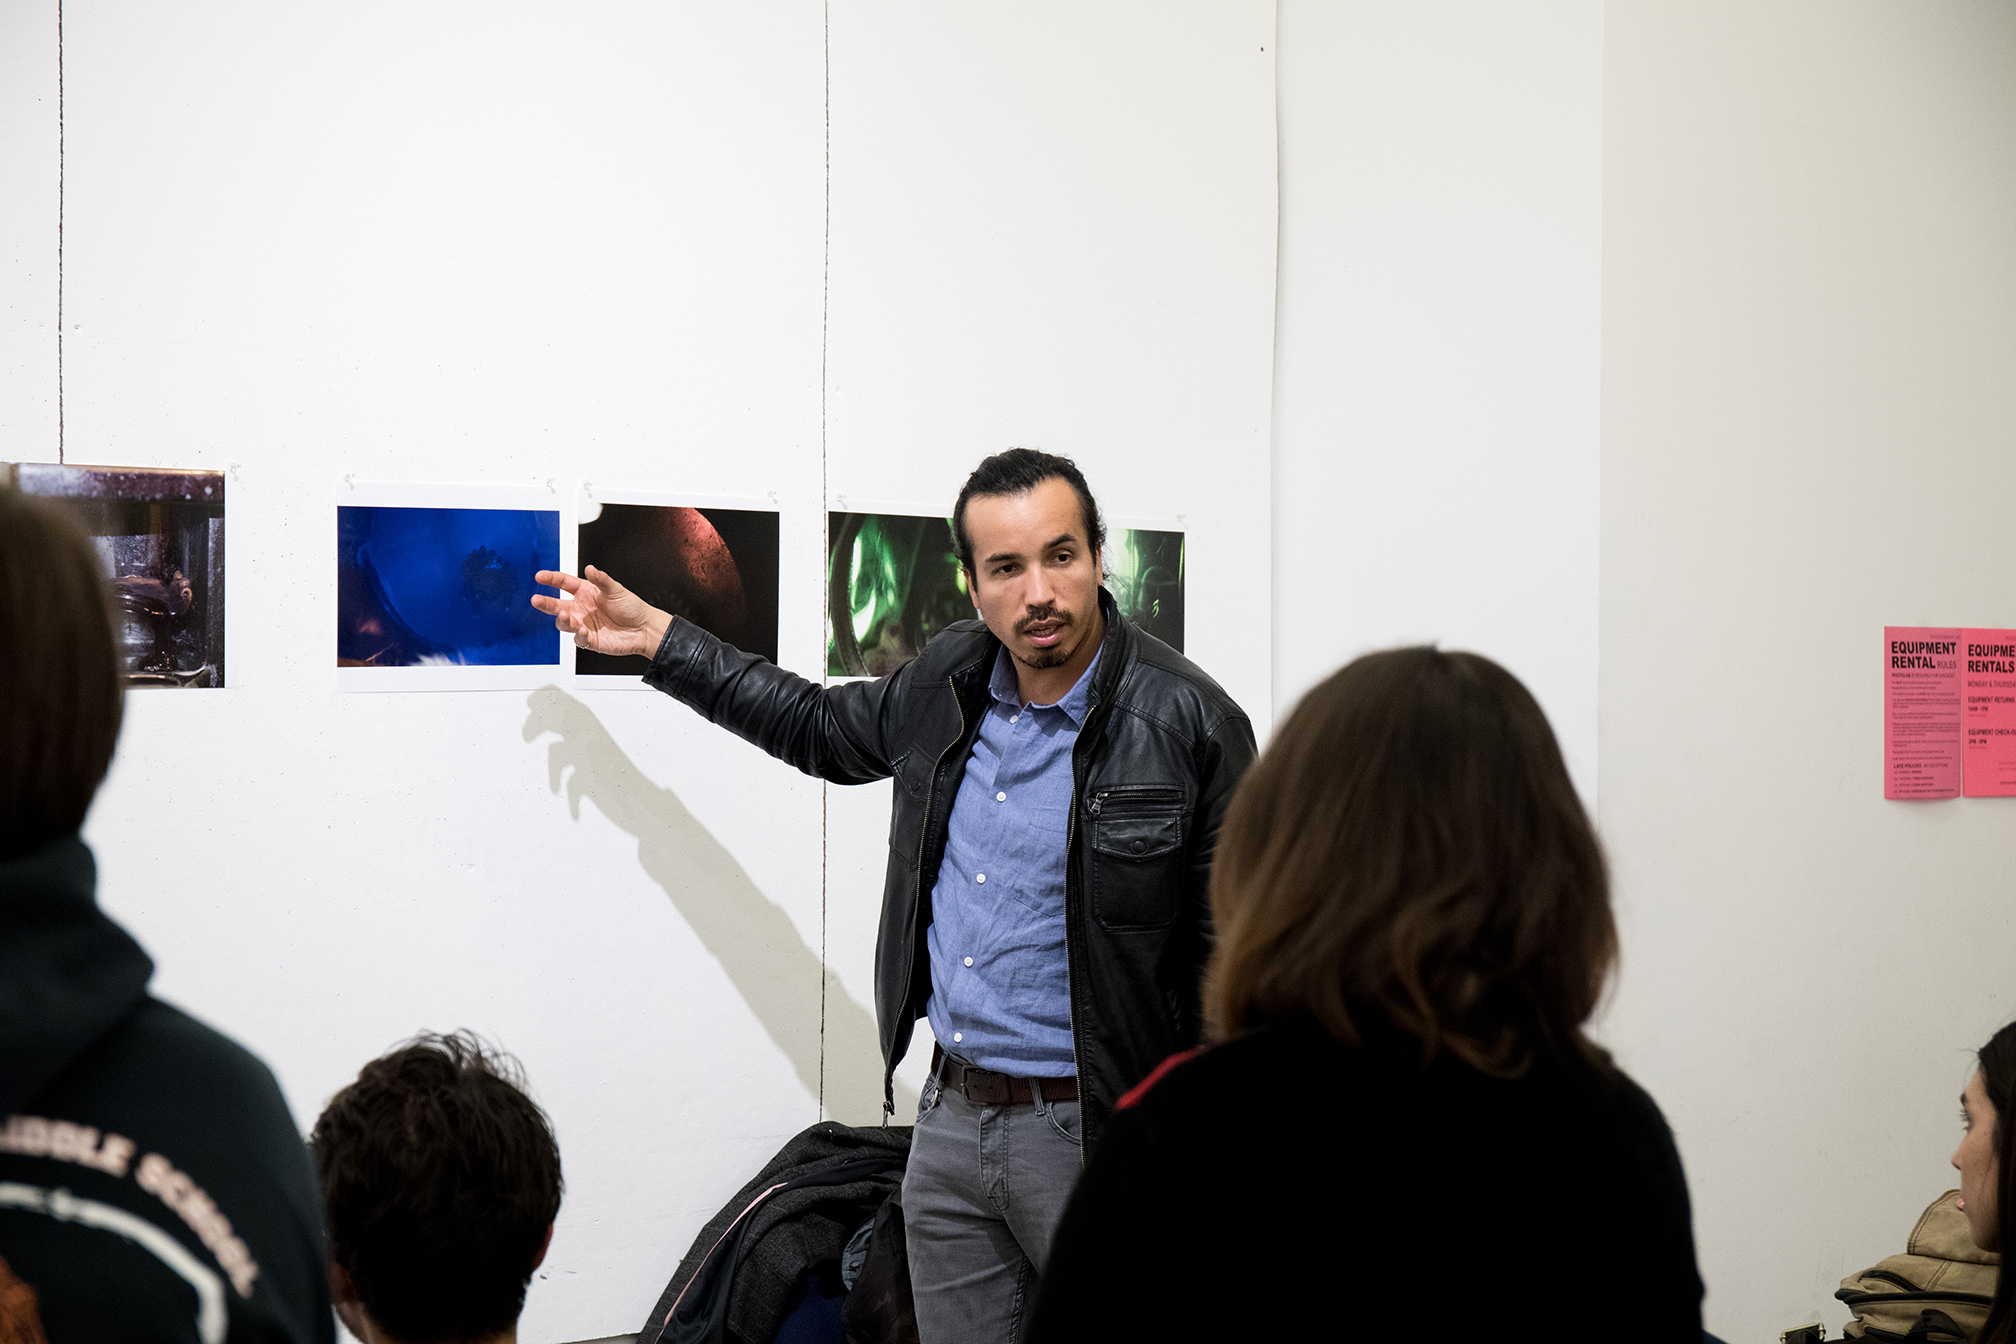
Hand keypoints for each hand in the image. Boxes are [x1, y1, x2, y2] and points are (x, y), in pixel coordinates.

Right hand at [530, 565, 672, 658]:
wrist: (643, 629)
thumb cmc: (631, 607)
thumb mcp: (616, 589)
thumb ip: (601, 580)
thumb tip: (590, 569)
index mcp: (585, 592)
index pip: (563, 583)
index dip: (551, 579)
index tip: (540, 576)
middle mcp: (581, 608)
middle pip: (556, 604)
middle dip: (545, 602)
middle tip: (536, 600)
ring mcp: (583, 624)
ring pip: (563, 623)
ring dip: (563, 620)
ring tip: (568, 616)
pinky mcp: (589, 640)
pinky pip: (578, 638)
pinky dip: (578, 634)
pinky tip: (584, 630)